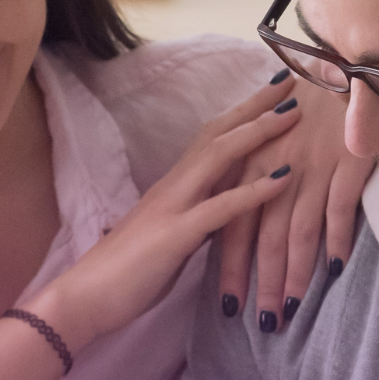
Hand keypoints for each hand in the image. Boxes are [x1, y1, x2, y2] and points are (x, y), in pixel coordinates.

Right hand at [28, 78, 302, 348]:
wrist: (84, 298)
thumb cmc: (124, 274)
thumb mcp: (169, 238)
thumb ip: (195, 221)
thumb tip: (222, 215)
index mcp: (173, 187)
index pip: (210, 137)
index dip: (242, 113)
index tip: (274, 93)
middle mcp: (174, 186)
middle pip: (218, 133)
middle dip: (255, 105)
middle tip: (293, 81)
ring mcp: (173, 207)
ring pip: (219, 156)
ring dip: (258, 132)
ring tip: (294, 113)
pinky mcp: (176, 236)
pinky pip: (221, 208)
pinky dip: (255, 191)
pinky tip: (285, 179)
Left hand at [217, 75, 369, 329]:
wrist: (344, 65)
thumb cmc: (308, 106)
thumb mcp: (271, 140)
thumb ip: (257, 179)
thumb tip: (249, 222)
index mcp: (250, 165)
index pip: (233, 224)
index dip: (231, 267)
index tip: (229, 305)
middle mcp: (275, 170)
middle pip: (263, 237)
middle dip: (261, 283)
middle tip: (262, 324)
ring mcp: (310, 167)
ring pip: (297, 231)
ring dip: (295, 274)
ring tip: (292, 309)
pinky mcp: (345, 162)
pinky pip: (339, 209)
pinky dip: (338, 240)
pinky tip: (336, 269)